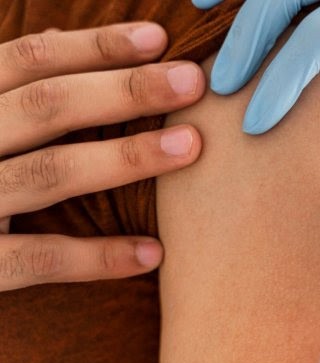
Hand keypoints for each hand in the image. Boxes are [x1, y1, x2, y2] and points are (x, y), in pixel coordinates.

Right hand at [0, 23, 205, 291]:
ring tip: (190, 146)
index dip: (96, 47)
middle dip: (126, 90)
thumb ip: (18, 89)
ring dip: (125, 158)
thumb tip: (64, 36)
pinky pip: (39, 260)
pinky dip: (98, 257)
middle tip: (192, 82)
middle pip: (47, 106)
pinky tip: (153, 253)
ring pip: (49, 173)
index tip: (159, 40)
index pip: (30, 60)